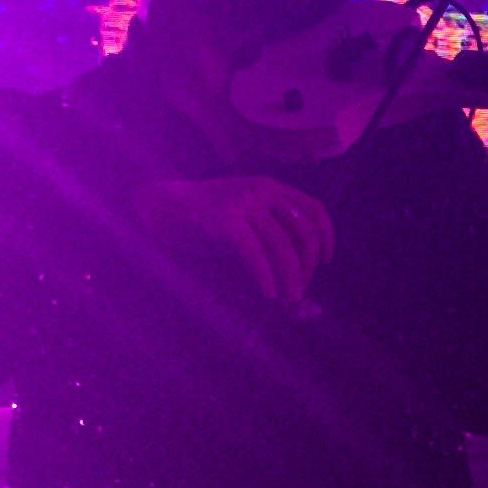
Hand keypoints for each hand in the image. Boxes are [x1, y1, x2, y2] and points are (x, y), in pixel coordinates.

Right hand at [140, 173, 332, 307]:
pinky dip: (265, 276)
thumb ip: (268, 237)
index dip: (326, 237)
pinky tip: (268, 293)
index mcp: (271, 188)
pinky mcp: (225, 221)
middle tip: (300, 289)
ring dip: (292, 277)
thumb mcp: (244, 219)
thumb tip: (295, 279)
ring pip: (282, 246)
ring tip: (290, 299)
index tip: (325, 262)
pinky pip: (255, 254)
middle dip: (307, 265)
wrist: (161, 207)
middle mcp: (262, 191)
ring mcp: (243, 204)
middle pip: (304, 232)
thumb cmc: (204, 220)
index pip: (314, 209)